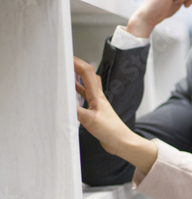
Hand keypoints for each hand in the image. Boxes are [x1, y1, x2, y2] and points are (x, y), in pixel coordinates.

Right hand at [75, 58, 157, 173]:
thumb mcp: (90, 120)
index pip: (87, 72)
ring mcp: (96, 103)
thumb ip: (76, 110)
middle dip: (76, 65)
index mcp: (97, 95)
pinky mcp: (95, 111)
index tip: (65, 55)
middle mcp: (97, 96)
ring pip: (86, 85)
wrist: (122, 143)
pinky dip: (77, 92)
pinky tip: (71, 93)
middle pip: (87, 75)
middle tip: (64, 61)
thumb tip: (62, 102)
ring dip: (76, 77)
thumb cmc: (111, 131)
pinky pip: (84, 97)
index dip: (76, 62)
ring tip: (65, 72)